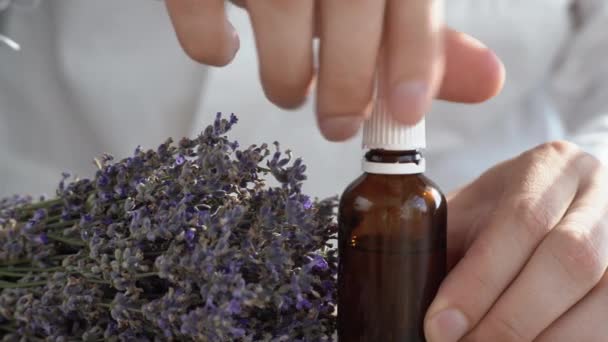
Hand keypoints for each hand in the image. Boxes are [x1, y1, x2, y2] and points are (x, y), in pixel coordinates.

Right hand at [164, 0, 504, 140]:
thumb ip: (422, 31)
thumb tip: (487, 82)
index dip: (413, 57)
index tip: (406, 113)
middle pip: (349, 4)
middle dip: (347, 83)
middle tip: (340, 126)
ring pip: (278, 9)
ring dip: (286, 75)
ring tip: (291, 89)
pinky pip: (198, 9)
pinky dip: (211, 43)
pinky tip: (228, 47)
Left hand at [424, 141, 607, 340]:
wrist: (549, 208)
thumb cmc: (494, 214)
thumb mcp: (466, 215)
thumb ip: (445, 248)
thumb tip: (419, 313)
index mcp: (550, 167)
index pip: (522, 219)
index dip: (480, 281)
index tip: (440, 326)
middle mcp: (600, 194)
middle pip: (569, 260)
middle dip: (510, 319)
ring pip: (602, 302)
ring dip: (542, 341)